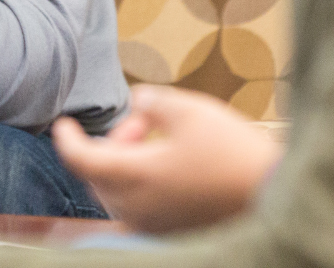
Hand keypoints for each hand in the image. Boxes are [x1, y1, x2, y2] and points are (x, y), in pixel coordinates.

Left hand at [53, 84, 282, 233]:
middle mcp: (136, 208)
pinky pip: (138, 207)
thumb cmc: (231, 152)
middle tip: (142, 123)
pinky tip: (170, 164)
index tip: (62, 123)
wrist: (271, 195)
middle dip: (111, 144)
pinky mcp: (170, 233)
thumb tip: (136, 103)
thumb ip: (152, 101)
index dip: (66, 139)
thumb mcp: (190, 110)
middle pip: (98, 176)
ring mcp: (152, 225)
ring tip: (160, 139)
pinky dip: (140, 183)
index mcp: (133, 177)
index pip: (81, 160)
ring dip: (126, 163)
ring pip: (117, 193)